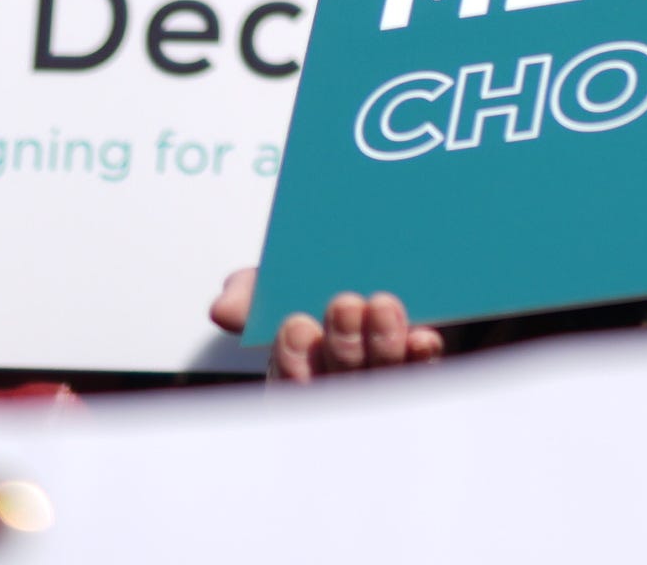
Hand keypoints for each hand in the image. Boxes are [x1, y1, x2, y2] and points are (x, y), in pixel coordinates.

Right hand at [210, 264, 444, 381]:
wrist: (382, 258)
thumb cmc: (324, 282)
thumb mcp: (282, 280)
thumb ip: (254, 292)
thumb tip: (221, 308)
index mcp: (298, 373)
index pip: (290, 383)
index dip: (292, 360)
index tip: (295, 325)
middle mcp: (339, 388)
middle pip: (339, 384)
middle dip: (341, 347)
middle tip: (346, 305)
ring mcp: (382, 386)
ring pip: (381, 381)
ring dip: (382, 347)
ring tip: (384, 305)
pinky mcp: (422, 373)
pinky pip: (424, 376)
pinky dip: (422, 356)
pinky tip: (424, 336)